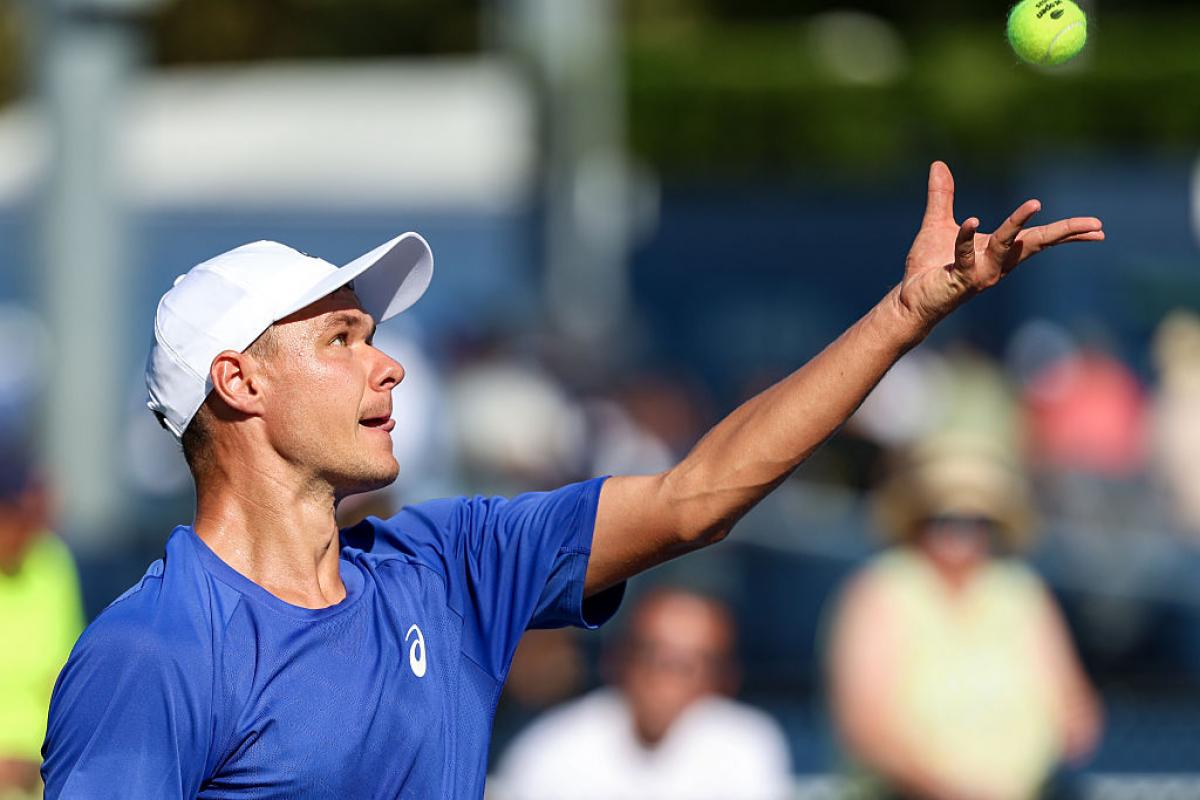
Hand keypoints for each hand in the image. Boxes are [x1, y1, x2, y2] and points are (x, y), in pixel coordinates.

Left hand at [898, 161, 1103, 327]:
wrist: (909, 297)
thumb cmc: (929, 266)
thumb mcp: (937, 224)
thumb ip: (942, 196)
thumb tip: (938, 165)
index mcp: (999, 250)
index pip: (1038, 238)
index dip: (1066, 232)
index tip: (1097, 228)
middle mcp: (997, 263)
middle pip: (1037, 243)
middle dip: (1065, 233)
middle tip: (1096, 225)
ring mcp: (982, 273)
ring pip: (1006, 246)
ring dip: (1018, 225)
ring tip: (1035, 203)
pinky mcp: (961, 280)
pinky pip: (967, 256)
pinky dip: (968, 237)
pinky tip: (972, 220)